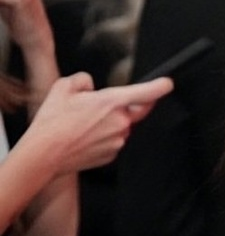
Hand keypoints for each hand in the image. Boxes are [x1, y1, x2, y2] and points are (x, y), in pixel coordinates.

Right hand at [26, 72, 173, 172]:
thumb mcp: (63, 88)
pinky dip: (104, 138)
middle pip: (135, 110)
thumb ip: (83, 80)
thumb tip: (90, 86)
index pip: (147, 92)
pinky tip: (84, 138)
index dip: (160, 86)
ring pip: (122, 127)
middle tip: (103, 107)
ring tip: (84, 125)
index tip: (167, 84)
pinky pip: (114, 142)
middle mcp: (121, 122)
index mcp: (112, 102)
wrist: (45, 153)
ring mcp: (119, 141)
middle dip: (126, 106)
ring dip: (110, 123)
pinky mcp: (112, 155)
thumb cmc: (53, 122)